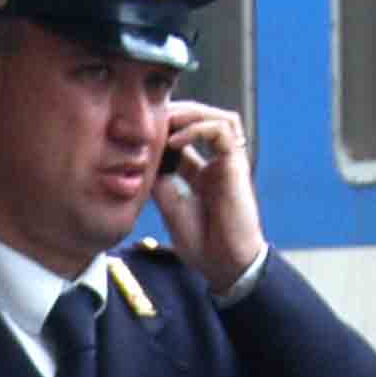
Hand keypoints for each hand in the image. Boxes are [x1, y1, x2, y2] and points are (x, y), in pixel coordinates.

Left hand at [152, 102, 265, 292]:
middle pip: (200, 118)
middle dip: (174, 113)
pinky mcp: (236, 164)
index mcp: (200, 172)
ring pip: (216, 116)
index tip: (138, 133)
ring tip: (164, 123)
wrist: (224, 263)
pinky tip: (175, 141)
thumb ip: (159, 177)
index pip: (184, 134)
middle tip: (149, 119)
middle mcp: (216, 162)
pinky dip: (198, 128)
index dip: (163, 126)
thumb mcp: (168, 203)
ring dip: (189, 114)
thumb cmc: (201, 242)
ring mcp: (228, 162)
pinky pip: (222, 130)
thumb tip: (141, 153)